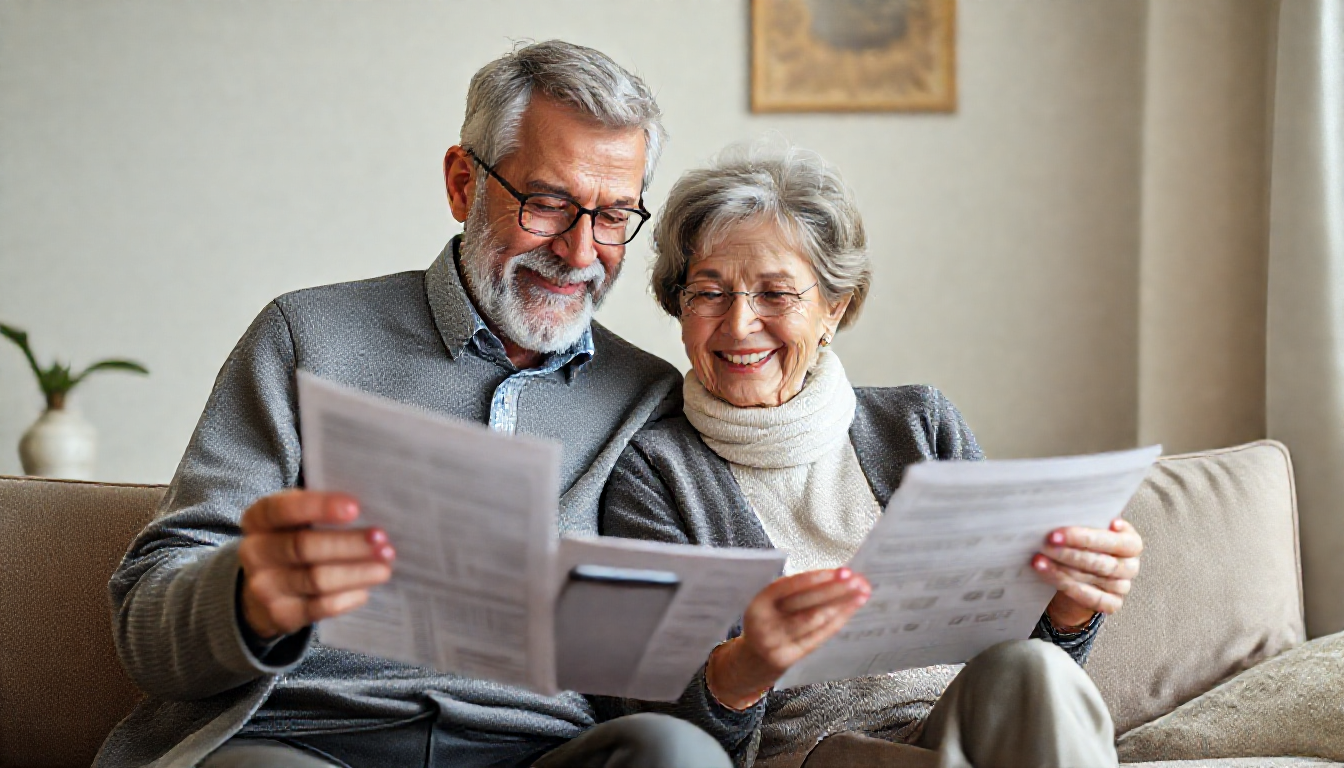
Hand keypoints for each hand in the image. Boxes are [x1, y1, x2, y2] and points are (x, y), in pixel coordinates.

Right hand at [238, 490, 395, 639]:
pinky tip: (365, 590)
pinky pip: (319, 607)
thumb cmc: (293, 540)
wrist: (265, 589)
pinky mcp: (280, 615)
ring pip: (316, 579)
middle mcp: (254, 552)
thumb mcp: (295, 520)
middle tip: (383, 541)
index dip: (319, 507)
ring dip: (356, 572)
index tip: (355, 508)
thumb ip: (323, 511)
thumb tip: (374, 509)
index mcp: (259, 519)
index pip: (283, 509)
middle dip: (349, 543)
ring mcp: (264, 587)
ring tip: (384, 566)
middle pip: (303, 547)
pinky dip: (347, 597)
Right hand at [707, 568, 870, 708]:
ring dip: (841, 604)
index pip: (787, 587)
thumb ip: (794, 589)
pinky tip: (852, 607)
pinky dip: (839, 619)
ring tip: (861, 591)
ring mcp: (778, 643)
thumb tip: (834, 574)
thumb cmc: (769, 619)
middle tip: (856, 579)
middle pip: (805, 605)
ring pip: (816, 620)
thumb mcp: (769, 602)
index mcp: (758, 603)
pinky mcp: (791, 657)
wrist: (754, 658)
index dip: (814, 578)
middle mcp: (765, 624)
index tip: (839, 571)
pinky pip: (820, 635)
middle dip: (834, 590)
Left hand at [1032, 518, 1142, 628]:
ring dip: (1061, 569)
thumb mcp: (1087, 531)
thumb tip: (1060, 514)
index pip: (1113, 540)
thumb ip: (1084, 522)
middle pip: (1101, 561)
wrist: (1080, 577)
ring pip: (1091, 578)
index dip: (1085, 537)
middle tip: (1046, 544)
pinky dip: (1065, 585)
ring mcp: (1123, 587)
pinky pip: (1090, 597)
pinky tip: (1047, 574)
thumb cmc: (1085, 546)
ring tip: (1039, 559)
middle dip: (1070, 553)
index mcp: (1131, 543)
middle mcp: (1130, 565)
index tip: (1059, 532)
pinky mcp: (1112, 604)